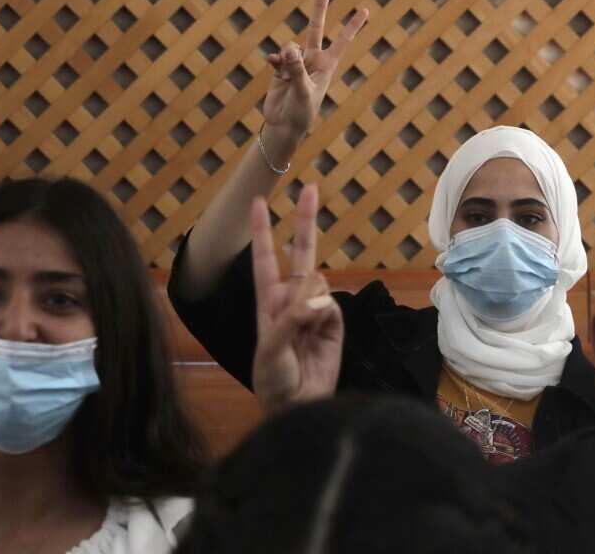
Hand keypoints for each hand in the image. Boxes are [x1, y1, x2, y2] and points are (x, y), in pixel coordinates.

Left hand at [251, 183, 342, 414]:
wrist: (298, 406)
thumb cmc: (273, 379)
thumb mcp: (272, 349)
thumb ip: (293, 319)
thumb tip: (321, 298)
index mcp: (268, 301)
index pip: (265, 259)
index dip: (263, 231)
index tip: (259, 202)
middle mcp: (291, 299)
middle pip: (301, 253)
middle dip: (305, 221)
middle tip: (311, 188)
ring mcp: (314, 310)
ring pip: (320, 284)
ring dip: (313, 305)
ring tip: (305, 336)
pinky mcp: (335, 324)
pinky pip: (333, 307)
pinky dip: (327, 318)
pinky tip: (320, 338)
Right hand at [261, 0, 368, 144]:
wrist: (284, 126)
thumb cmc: (301, 112)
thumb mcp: (302, 91)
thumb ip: (296, 68)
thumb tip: (288, 46)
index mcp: (326, 65)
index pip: (342, 40)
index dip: (353, 25)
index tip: (365, 10)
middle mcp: (313, 60)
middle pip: (316, 28)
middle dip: (320, 8)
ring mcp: (296, 63)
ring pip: (289, 45)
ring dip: (285, 56)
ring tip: (286, 77)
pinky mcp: (281, 69)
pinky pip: (276, 56)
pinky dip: (274, 60)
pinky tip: (272, 67)